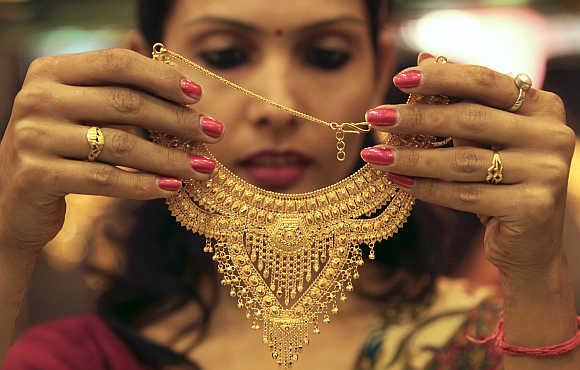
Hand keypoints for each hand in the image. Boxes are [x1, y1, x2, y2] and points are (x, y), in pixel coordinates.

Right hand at [0, 48, 222, 251]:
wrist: (13, 199)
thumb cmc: (61, 147)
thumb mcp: (78, 108)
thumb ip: (113, 86)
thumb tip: (171, 68)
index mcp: (50, 71)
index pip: (116, 63)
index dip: (162, 77)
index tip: (198, 95)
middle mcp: (38, 98)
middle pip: (126, 104)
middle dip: (178, 121)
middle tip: (214, 133)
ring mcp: (34, 137)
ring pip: (121, 145)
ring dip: (170, 158)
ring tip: (203, 167)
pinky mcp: (37, 175)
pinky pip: (105, 179)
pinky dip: (144, 185)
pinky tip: (172, 188)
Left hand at [361, 54, 575, 277]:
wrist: (531, 243)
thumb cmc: (502, 182)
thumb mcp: (485, 139)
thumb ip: (461, 102)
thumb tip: (423, 58)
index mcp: (543, 107)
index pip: (485, 81)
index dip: (441, 77)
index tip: (400, 79)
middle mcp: (553, 134)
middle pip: (470, 119)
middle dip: (416, 118)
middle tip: (375, 116)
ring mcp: (546, 172)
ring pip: (462, 160)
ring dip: (412, 157)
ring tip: (374, 155)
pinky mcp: (532, 207)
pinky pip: (465, 194)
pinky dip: (426, 187)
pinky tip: (397, 181)